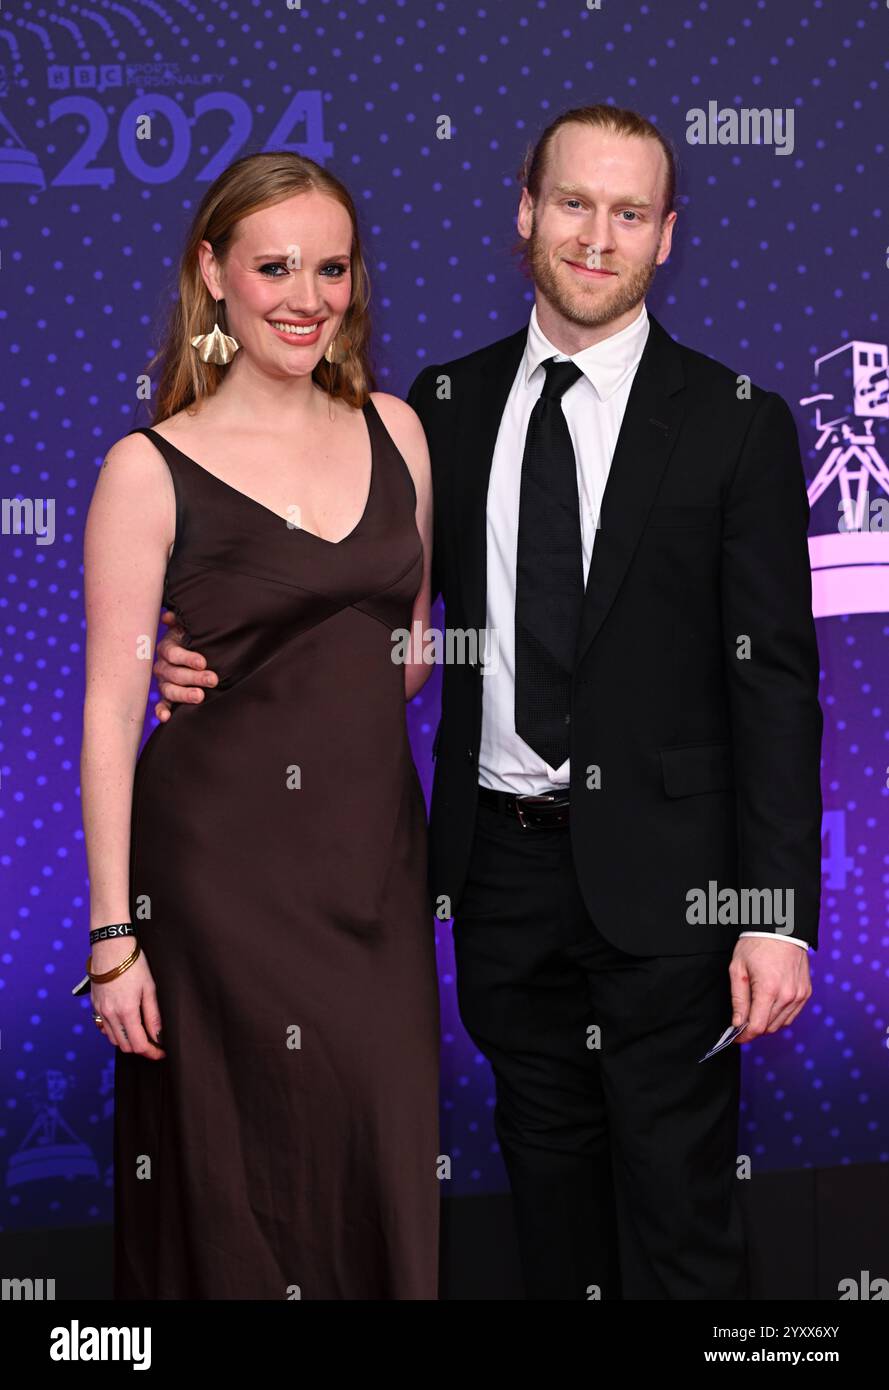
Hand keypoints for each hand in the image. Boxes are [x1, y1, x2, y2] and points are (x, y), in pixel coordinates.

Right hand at [90, 940, 164, 1059]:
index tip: (162, 1053)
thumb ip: (153, 1015)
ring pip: (113, 1039)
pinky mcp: (94, 1005)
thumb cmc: (133, 964)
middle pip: (125, 1046)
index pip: (139, 1045)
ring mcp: (100, 1010)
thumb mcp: (150, 988)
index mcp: (126, 1011)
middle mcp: (110, 1015)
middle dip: (141, 1049)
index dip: (152, 1053)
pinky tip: (125, 1024)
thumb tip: (158, 1036)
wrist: (111, 946)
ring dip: (127, 1041)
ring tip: (142, 1034)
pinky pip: (103, 1027)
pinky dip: (115, 1032)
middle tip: (154, 1044)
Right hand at [153, 609, 217, 720]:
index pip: (174, 654)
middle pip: (174, 674)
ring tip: (200, 696)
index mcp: (167, 648)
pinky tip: (166, 718)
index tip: (203, 662)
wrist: (194, 650)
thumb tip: (168, 616)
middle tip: (212, 679)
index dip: (187, 658)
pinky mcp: (167, 696)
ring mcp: (164, 682)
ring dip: (184, 694)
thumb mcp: (187, 627)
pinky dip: (162, 711)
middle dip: (194, 677)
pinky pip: (162, 704)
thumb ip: (179, 620)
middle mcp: (163, 666)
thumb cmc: (193, 638)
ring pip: (169, 690)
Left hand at [728, 936, 811, 1043]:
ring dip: (767, 1023)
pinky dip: (779, 1016)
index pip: (757, 1026)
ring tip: (755, 1011)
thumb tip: (738, 1023)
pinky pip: (791, 1015)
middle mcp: (788, 995)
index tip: (736, 1037)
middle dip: (754, 1029)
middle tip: (742, 1022)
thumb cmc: (756, 945)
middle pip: (769, 1027)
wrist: (781, 929)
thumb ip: (738, 999)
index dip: (745, 1036)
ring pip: (781, 1023)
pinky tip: (769, 1006)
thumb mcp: (738, 969)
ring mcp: (799, 995)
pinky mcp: (805, 993)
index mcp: (769, 989)